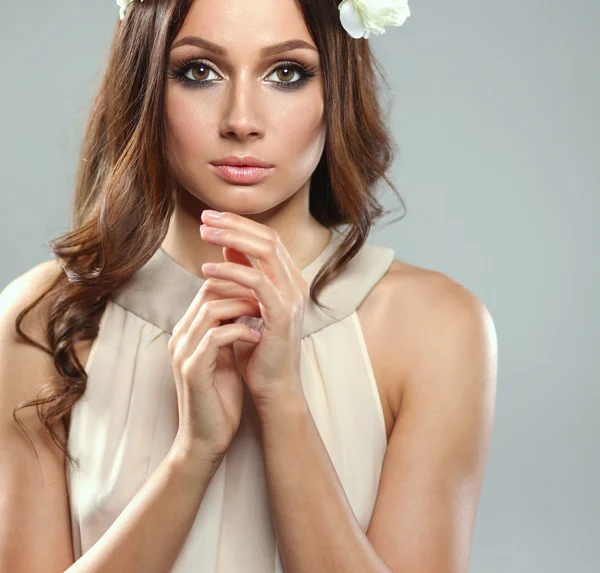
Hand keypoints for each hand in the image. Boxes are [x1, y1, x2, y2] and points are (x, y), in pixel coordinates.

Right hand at [167, 259, 262, 461]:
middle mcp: (181, 337)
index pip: (209, 289)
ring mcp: (183, 352)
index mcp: (188, 331)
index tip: (264, 286)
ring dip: (243, 307)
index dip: (237, 282)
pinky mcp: (192, 370)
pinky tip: (258, 336)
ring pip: (211, 310)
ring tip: (266, 312)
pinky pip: (215, 338)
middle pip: (207, 292)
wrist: (206, 438)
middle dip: (241, 288)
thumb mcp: (226, 356)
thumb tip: (250, 305)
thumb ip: (229, 330)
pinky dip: (239, 331)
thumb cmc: (220, 397)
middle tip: (268, 294)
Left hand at [199, 210, 306, 412]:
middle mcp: (296, 284)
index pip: (268, 238)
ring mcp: (293, 297)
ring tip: (203, 233)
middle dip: (234, 224)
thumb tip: (226, 243)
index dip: (240, 224)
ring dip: (231, 238)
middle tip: (204, 217)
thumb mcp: (247, 305)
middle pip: (268, 238)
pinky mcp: (283, 313)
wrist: (273, 386)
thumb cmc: (257, 349)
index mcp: (290, 280)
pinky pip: (256, 282)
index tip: (210, 217)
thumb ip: (243, 275)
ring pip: (266, 251)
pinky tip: (207, 271)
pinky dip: (231, 272)